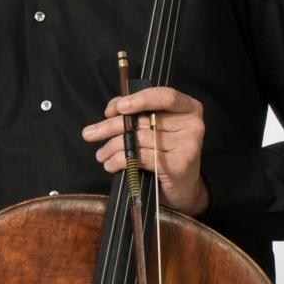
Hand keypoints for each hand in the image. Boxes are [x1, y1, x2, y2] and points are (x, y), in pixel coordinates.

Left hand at [87, 84, 210, 216]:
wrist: (184, 188)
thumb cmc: (167, 153)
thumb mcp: (157, 127)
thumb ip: (140, 112)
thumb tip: (113, 109)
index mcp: (189, 109)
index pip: (166, 96)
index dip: (140, 98)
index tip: (118, 107)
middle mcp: (192, 125)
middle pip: (145, 120)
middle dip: (112, 126)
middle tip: (91, 133)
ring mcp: (187, 146)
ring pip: (139, 139)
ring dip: (112, 147)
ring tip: (101, 154)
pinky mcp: (178, 166)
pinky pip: (141, 157)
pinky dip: (120, 160)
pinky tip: (110, 164)